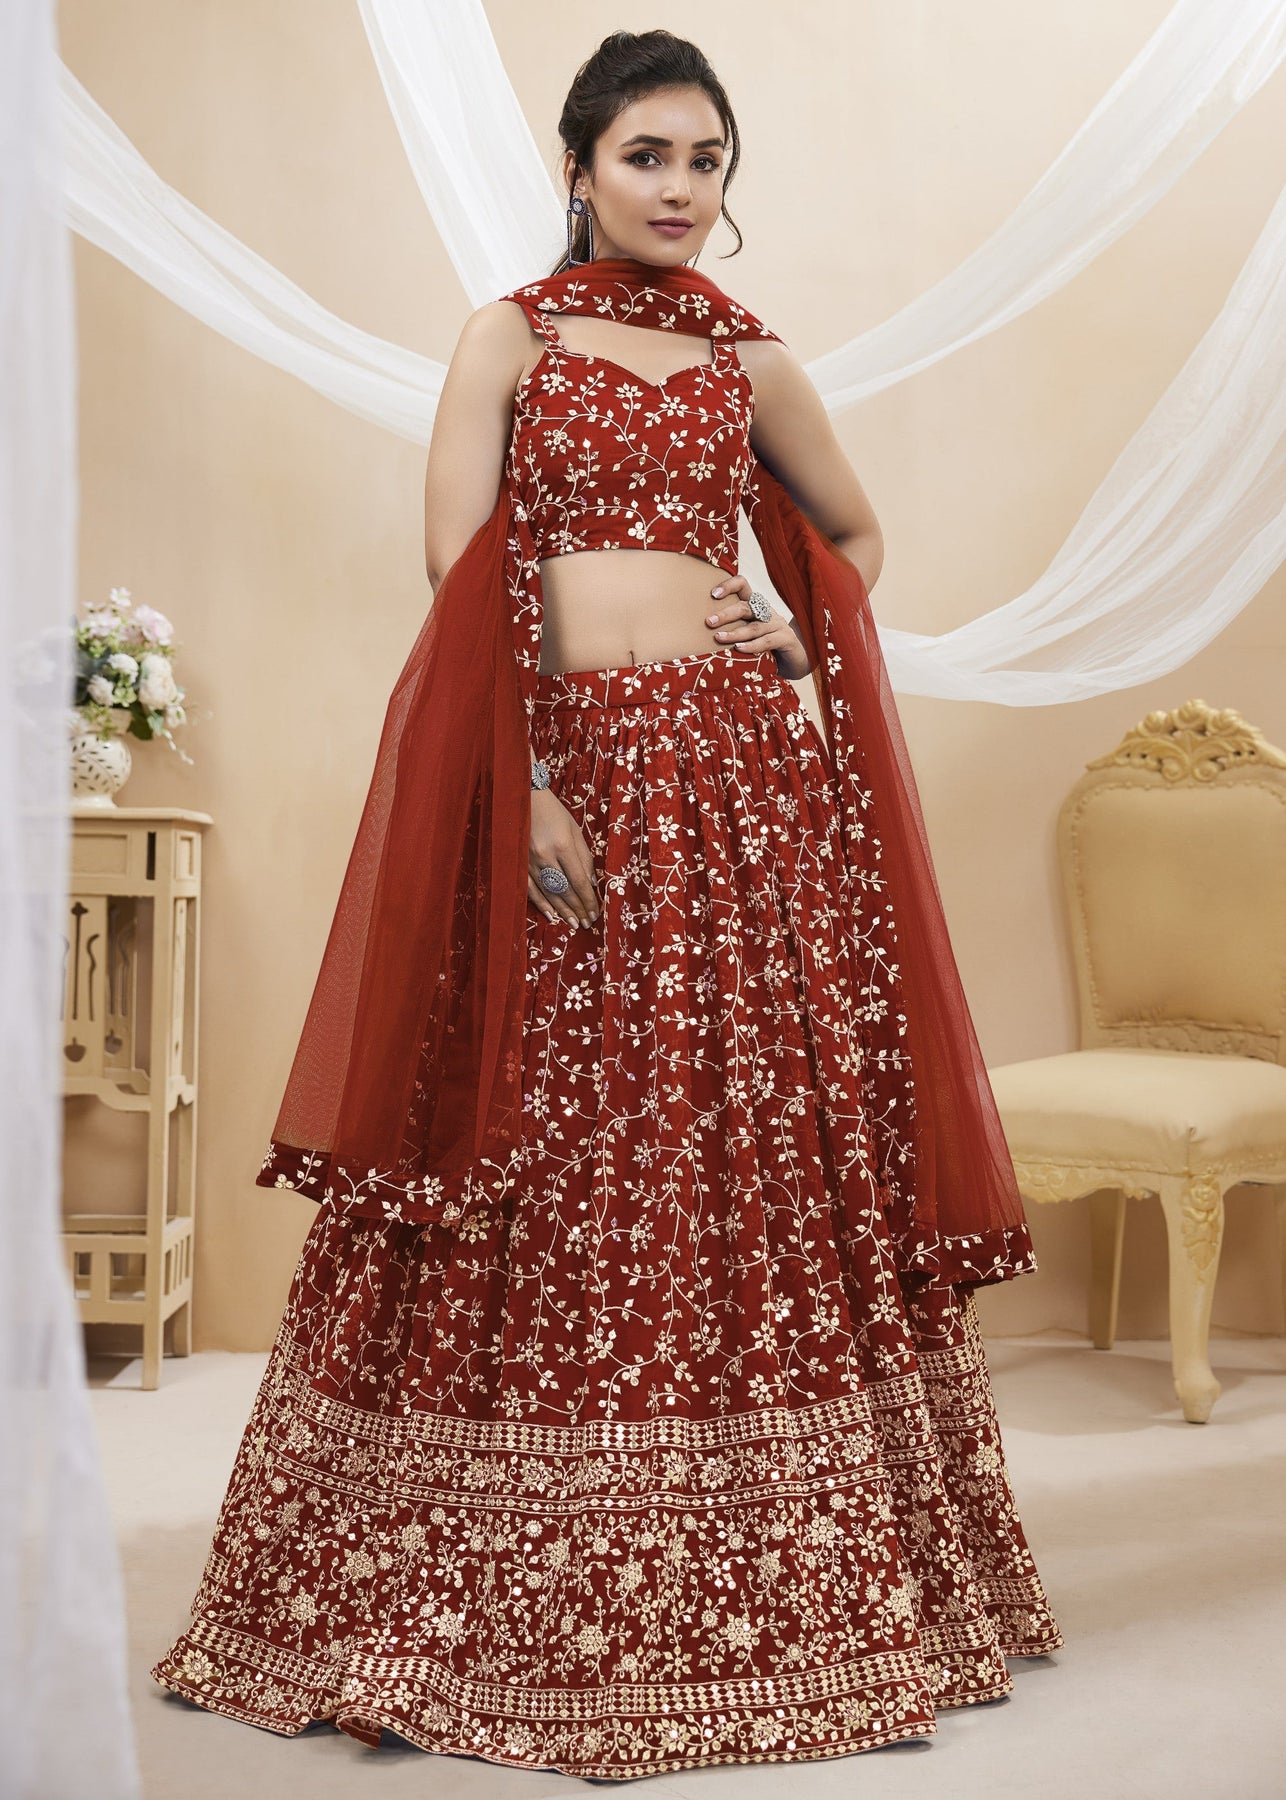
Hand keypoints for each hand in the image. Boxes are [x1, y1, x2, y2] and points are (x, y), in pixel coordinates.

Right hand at [528, 787, 599, 927]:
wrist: (524, 798)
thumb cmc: (554, 812)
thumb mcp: (575, 830)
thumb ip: (584, 857)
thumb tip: (591, 883)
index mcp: (563, 845)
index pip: (579, 880)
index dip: (588, 899)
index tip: (596, 912)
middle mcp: (545, 856)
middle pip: (565, 890)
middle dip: (578, 909)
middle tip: (588, 923)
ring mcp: (529, 861)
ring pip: (549, 893)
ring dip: (563, 911)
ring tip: (574, 924)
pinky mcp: (519, 863)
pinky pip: (530, 889)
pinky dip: (541, 904)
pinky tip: (552, 915)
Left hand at [705, 574, 811, 679]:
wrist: (795, 660)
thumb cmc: (764, 646)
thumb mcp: (747, 633)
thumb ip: (731, 628)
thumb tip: (698, 634)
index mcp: (755, 606)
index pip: (743, 586)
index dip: (729, 586)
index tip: (713, 595)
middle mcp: (766, 612)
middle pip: (746, 607)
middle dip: (726, 614)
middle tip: (709, 621)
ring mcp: (778, 625)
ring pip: (754, 626)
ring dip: (735, 632)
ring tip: (718, 638)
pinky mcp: (786, 639)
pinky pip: (767, 641)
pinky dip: (752, 645)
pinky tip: (739, 648)